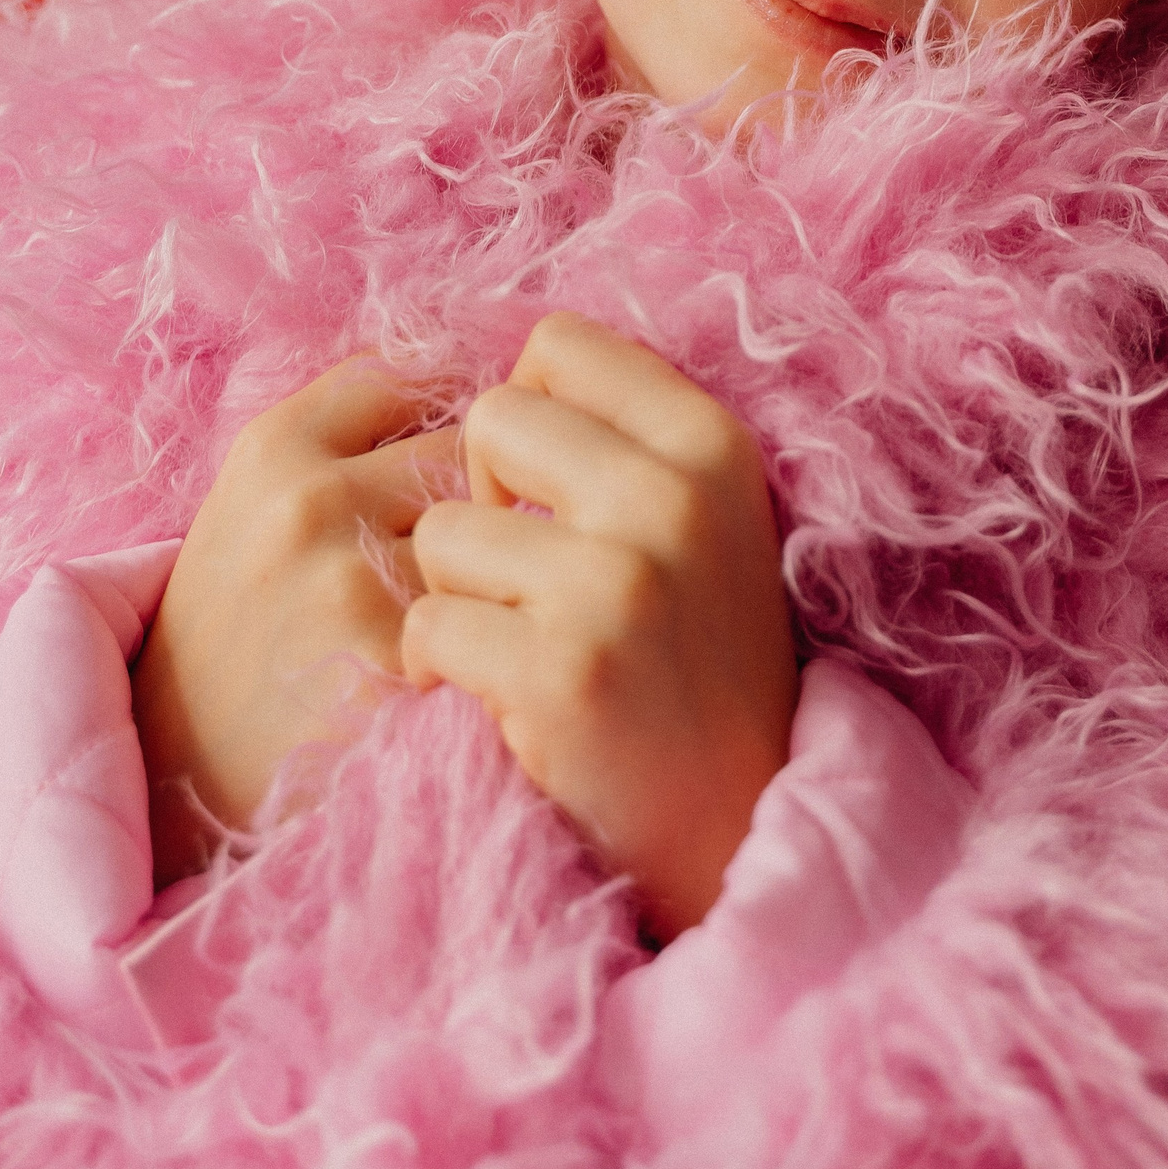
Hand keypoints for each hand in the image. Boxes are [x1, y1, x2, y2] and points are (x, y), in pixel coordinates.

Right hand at [132, 361, 456, 881]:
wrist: (182, 790)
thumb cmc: (239, 646)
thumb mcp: (255, 514)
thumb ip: (347, 447)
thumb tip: (482, 390)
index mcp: (273, 447)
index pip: (414, 374)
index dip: (447, 419)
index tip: (456, 467)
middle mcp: (312, 499)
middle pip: (471, 450)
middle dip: (485, 500)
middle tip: (472, 561)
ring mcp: (358, 581)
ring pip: (499, 532)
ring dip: (506, 570)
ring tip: (482, 613)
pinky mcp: (402, 665)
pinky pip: (501, 616)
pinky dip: (506, 637)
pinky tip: (485, 665)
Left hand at [401, 313, 796, 937]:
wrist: (739, 825)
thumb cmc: (695, 663)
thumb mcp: (701, 524)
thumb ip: (623, 443)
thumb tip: (501, 371)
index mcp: (711, 445)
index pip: (559, 344)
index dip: (529, 415)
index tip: (550, 494)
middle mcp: (673, 499)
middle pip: (489, 420)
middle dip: (482, 498)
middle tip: (525, 581)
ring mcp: (617, 584)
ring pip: (443, 530)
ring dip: (458, 595)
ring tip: (523, 650)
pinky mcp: (560, 671)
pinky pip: (428, 624)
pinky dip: (439, 669)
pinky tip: (495, 701)